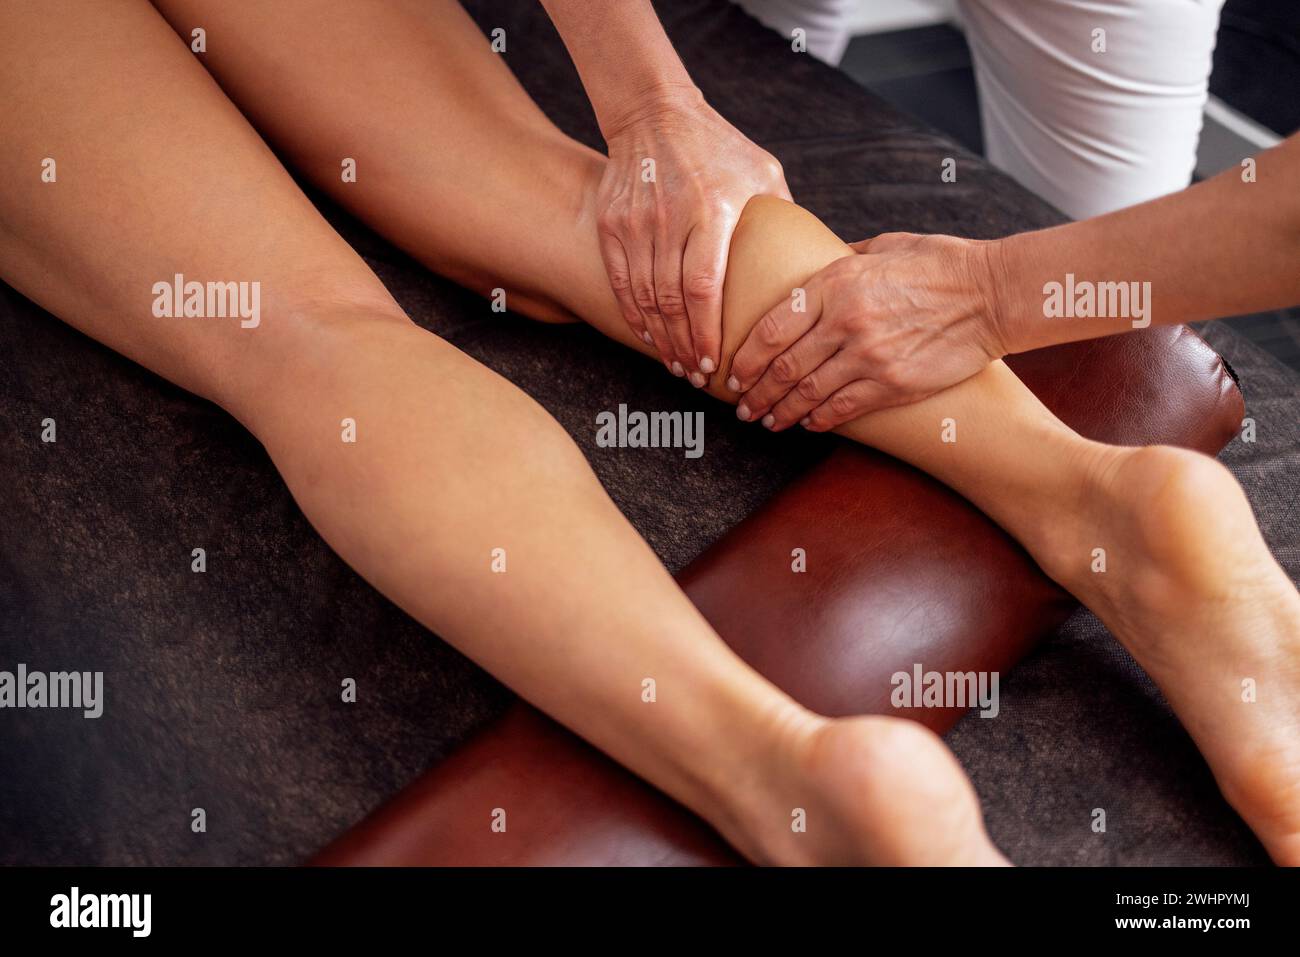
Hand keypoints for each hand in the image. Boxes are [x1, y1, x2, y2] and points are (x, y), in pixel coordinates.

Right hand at [597, 85, 790, 385]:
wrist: (654, 114)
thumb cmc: (719, 147)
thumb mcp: (763, 172)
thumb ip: (784, 217)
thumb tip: (816, 262)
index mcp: (713, 211)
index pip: (704, 287)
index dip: (706, 331)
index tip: (712, 362)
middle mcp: (671, 220)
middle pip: (672, 302)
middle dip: (683, 345)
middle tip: (696, 376)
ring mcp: (636, 224)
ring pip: (644, 297)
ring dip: (659, 337)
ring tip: (675, 364)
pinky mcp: (613, 225)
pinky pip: (620, 281)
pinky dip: (633, 314)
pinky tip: (649, 336)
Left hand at [727, 232, 1007, 430]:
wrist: (990, 293)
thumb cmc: (938, 264)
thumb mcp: (882, 248)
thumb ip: (843, 260)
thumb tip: (815, 260)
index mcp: (835, 284)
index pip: (771, 329)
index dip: (745, 358)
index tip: (733, 374)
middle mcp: (844, 321)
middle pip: (782, 367)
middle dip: (756, 393)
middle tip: (743, 408)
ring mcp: (868, 356)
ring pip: (807, 394)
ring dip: (780, 413)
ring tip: (767, 422)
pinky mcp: (892, 383)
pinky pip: (843, 408)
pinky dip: (819, 420)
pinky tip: (807, 425)